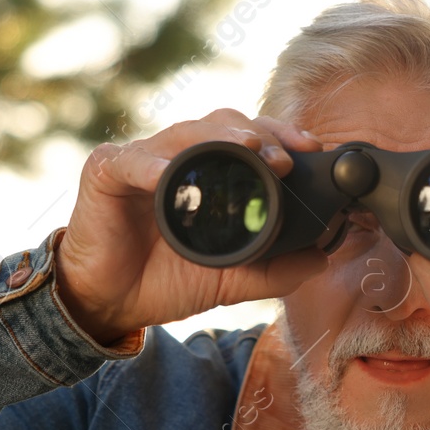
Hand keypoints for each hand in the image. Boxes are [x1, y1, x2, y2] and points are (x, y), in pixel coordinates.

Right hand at [54, 109, 329, 345]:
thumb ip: (274, 268)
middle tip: (285, 158)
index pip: (248, 138)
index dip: (280, 136)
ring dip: (218, 139)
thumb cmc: (164, 281)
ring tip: (248, 148)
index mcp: (207, 173)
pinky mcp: (106, 172)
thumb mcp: (230, 278)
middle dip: (259, 135)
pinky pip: (131, 162)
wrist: (112, 304)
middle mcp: (177, 157)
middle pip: (222, 125)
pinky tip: (168, 175)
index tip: (310, 150)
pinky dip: (151, 166)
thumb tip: (322, 257)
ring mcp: (141, 160)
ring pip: (184, 133)